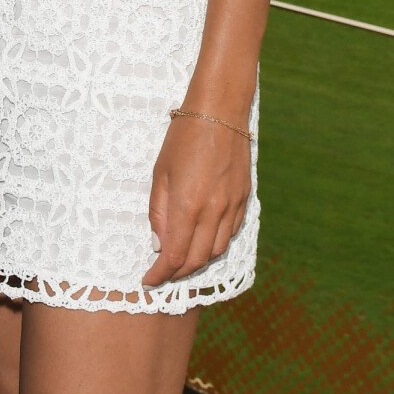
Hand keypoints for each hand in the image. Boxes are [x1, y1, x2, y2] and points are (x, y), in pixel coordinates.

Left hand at [142, 114, 250, 288]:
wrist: (219, 112)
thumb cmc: (183, 138)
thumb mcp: (160, 172)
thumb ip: (159, 211)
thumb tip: (158, 243)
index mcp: (189, 204)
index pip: (175, 255)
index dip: (160, 273)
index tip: (148, 281)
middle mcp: (214, 211)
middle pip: (197, 259)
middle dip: (178, 272)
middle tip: (162, 273)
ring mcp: (232, 207)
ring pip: (217, 251)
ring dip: (198, 261)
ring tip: (181, 260)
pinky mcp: (244, 200)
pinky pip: (231, 234)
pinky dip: (215, 244)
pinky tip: (203, 240)